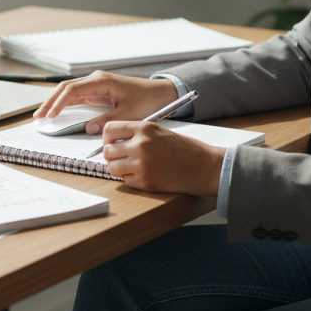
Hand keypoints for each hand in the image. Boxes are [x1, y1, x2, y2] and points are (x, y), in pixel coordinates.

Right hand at [33, 71, 178, 133]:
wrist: (161, 93)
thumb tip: (88, 128)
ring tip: (42, 115)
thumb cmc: (147, 101)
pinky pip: (77, 96)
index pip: (73, 90)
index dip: (58, 103)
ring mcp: (96, 84)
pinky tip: (56, 112)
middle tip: (38, 117)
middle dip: (50, 101)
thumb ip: (106, 121)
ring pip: (69, 91)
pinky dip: (65, 103)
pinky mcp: (98, 91)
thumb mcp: (128, 114)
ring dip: (55, 102)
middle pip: (66, 88)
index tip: (50, 116)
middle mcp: (96, 80)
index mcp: (102, 81)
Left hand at [101, 121, 224, 194]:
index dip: (108, 137)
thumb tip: (113, 141)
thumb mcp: (159, 132)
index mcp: (144, 129)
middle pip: (107, 151)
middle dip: (113, 155)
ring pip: (112, 168)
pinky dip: (131, 179)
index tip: (112, 142)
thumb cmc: (184, 149)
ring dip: (119, 168)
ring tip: (133, 166)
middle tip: (123, 157)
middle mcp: (140, 145)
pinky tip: (145, 174)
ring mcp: (141, 165)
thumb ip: (137, 134)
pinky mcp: (145, 182)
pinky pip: (125, 181)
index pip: (109, 129)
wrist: (203, 167)